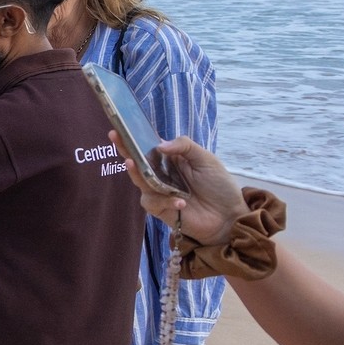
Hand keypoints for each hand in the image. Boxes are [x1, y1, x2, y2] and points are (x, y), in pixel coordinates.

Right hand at [109, 133, 247, 244]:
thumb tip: (159, 145)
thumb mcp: (206, 159)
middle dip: (125, 148)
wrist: (229, 216)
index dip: (135, 138)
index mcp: (171, 159)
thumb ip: (184, 146)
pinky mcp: (160, 209)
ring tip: (133, 164)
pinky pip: (152, 202)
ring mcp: (159, 192)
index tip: (121, 127)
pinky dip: (164, 200)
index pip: (149, 147)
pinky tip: (180, 202)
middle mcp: (161, 174)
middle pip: (138, 162)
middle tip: (114, 136)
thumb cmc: (219, 186)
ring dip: (137, 173)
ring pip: (140, 181)